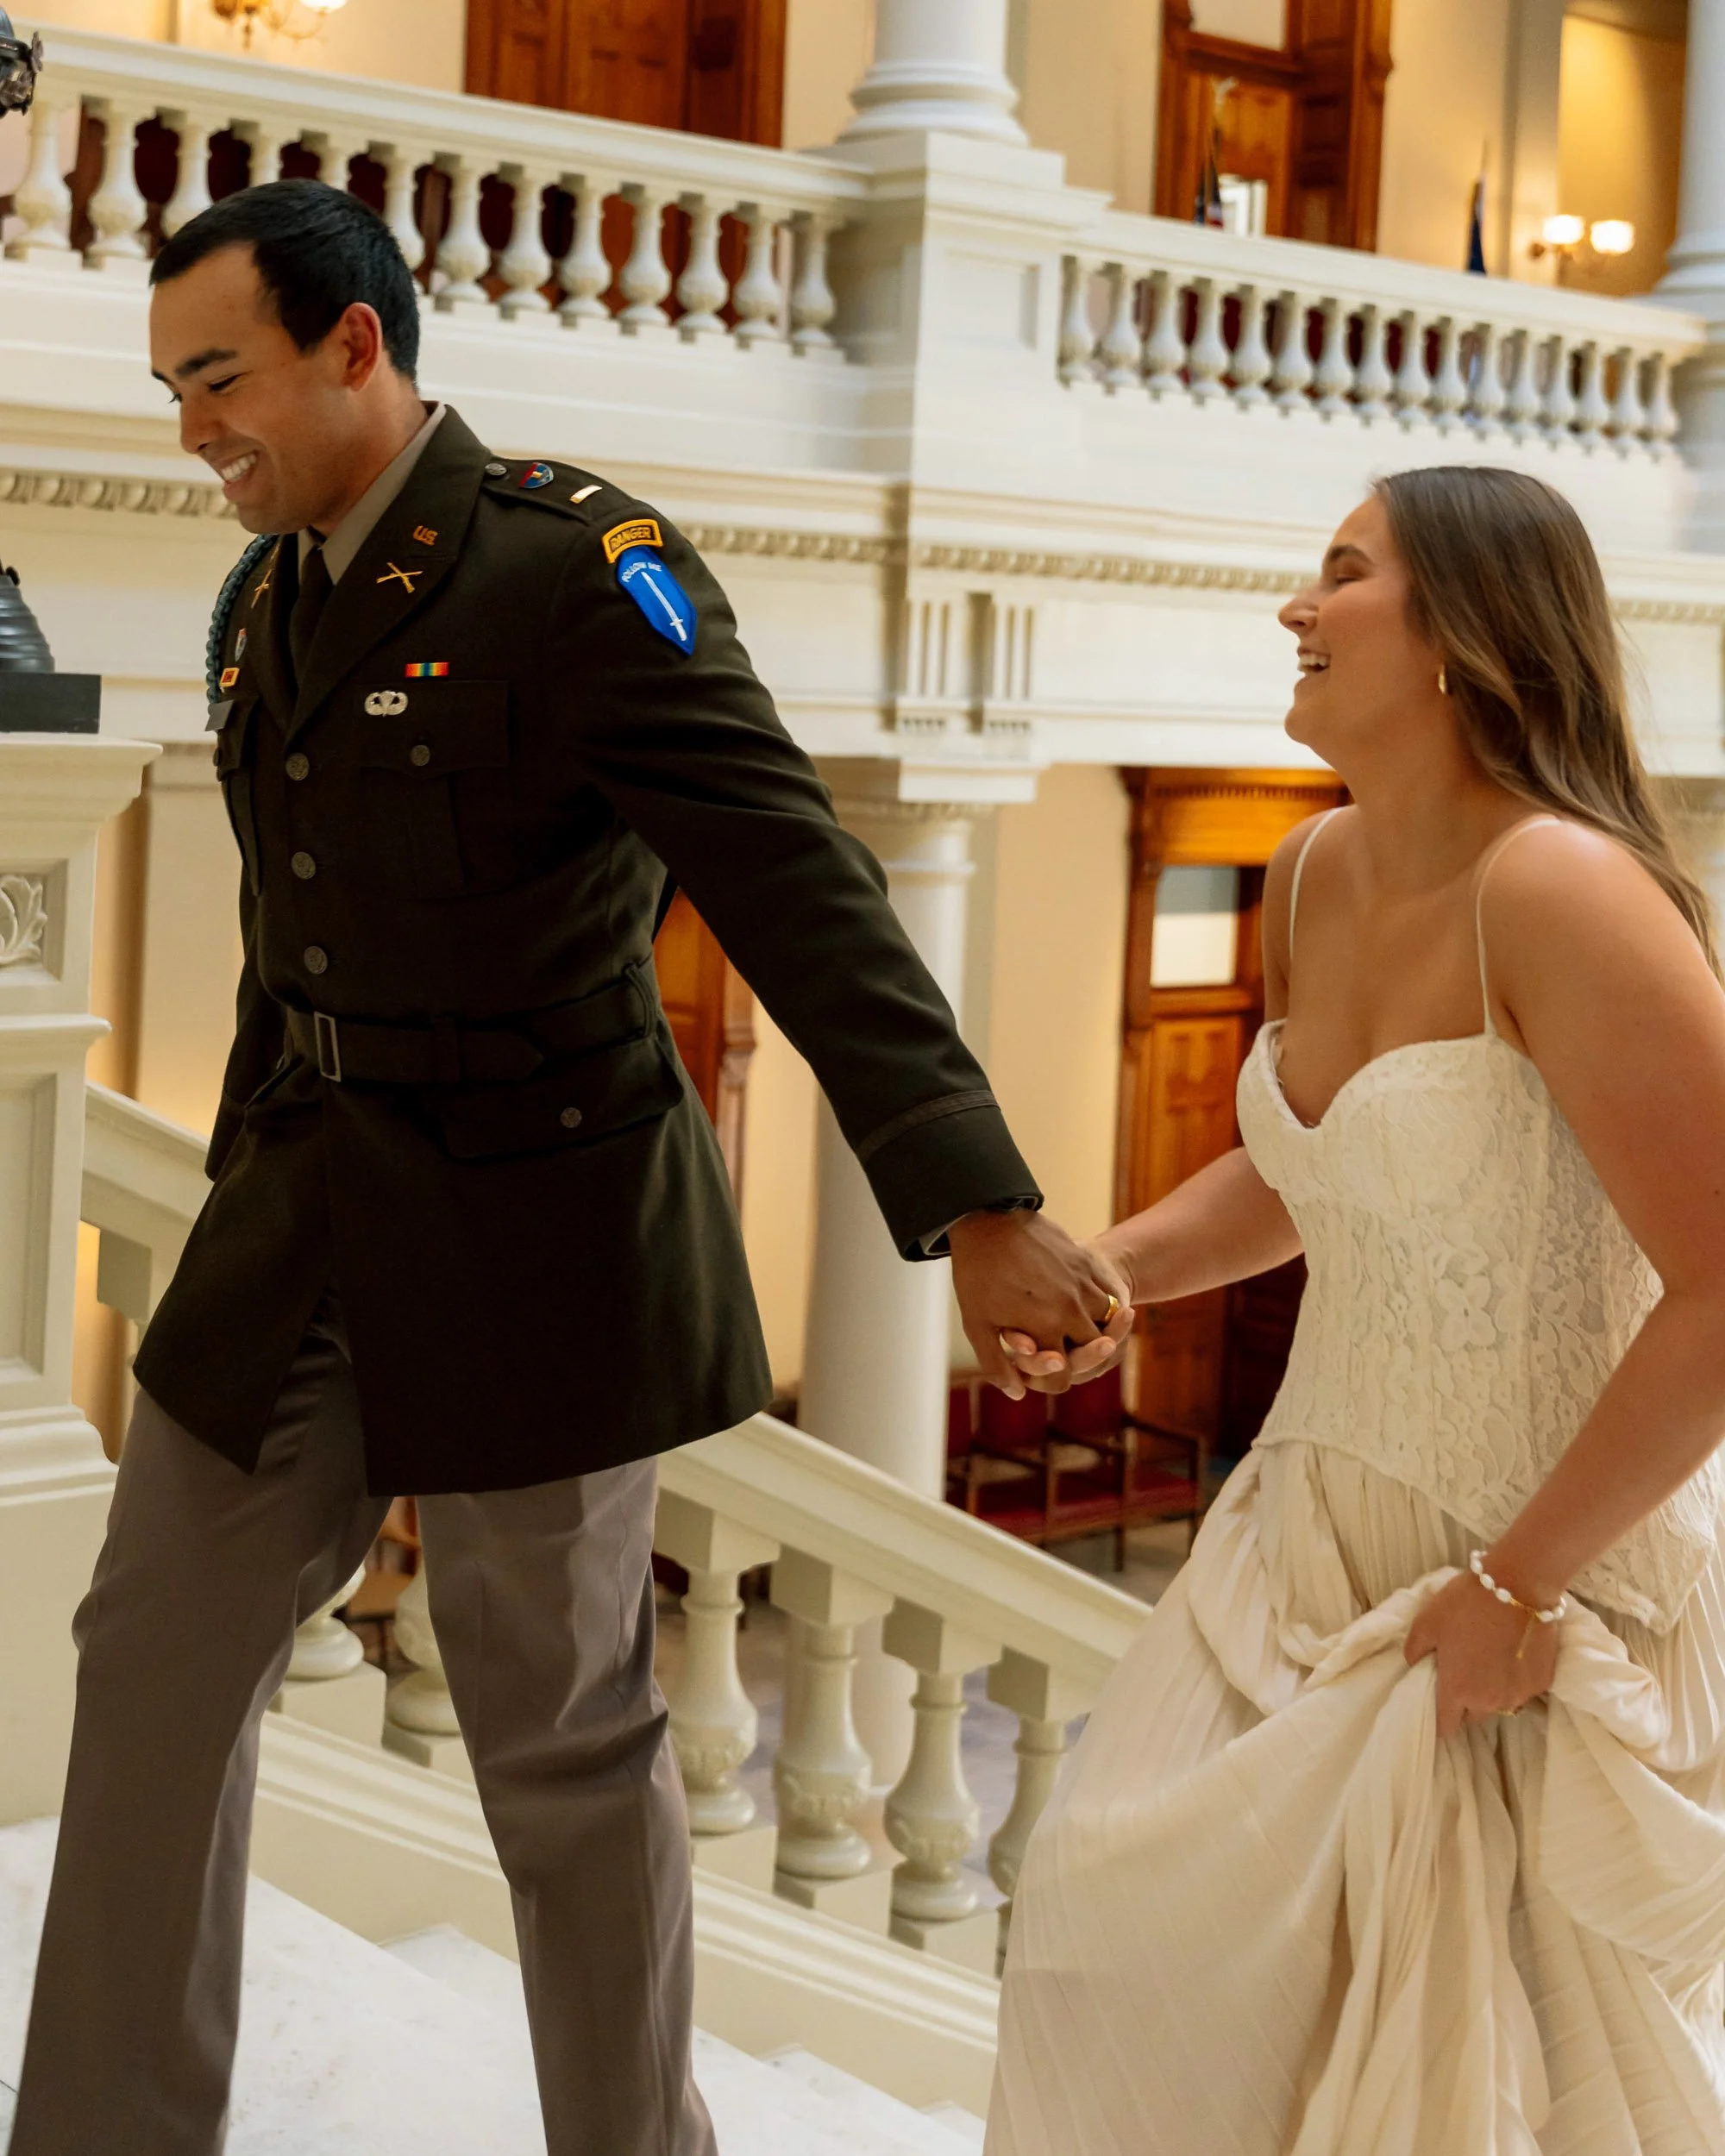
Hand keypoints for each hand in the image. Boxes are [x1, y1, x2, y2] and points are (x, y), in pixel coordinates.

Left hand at [950, 1211, 1132, 1399]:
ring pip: (1107, 1320)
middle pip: (1096, 1349)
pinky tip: (1078, 1300)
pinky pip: (1107, 1292)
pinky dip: (1099, 1303)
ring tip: (1071, 1323)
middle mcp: (1072, 1307)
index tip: (1043, 1368)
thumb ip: (997, 1365)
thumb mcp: (977, 1325)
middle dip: (1080, 1353)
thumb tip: (1018, 1393)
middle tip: (1063, 1347)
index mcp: (1046, 1327)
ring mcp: (1082, 1282)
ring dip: (1093, 1326)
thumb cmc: (978, 1275)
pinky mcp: (1086, 1262)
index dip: (1054, 1378)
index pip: (1066, 1374)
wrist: (988, 1220)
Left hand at [1404, 1565, 1559, 1739]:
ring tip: (1489, 1659)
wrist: (1519, 1585)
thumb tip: (1415, 1665)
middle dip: (1465, 1701)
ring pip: (1499, 1704)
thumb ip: (1415, 1650)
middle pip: (1472, 1715)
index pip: (1445, 1726)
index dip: (1439, 1718)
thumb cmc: (1467, 1603)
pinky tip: (1512, 1653)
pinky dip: (1514, 1679)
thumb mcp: (1426, 1621)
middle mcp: (1490, 1702)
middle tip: (1463, 1670)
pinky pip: (1521, 1690)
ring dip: (1491, 1691)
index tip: (1438, 1701)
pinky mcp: (1542, 1683)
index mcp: (1458, 1690)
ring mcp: (1519, 1695)